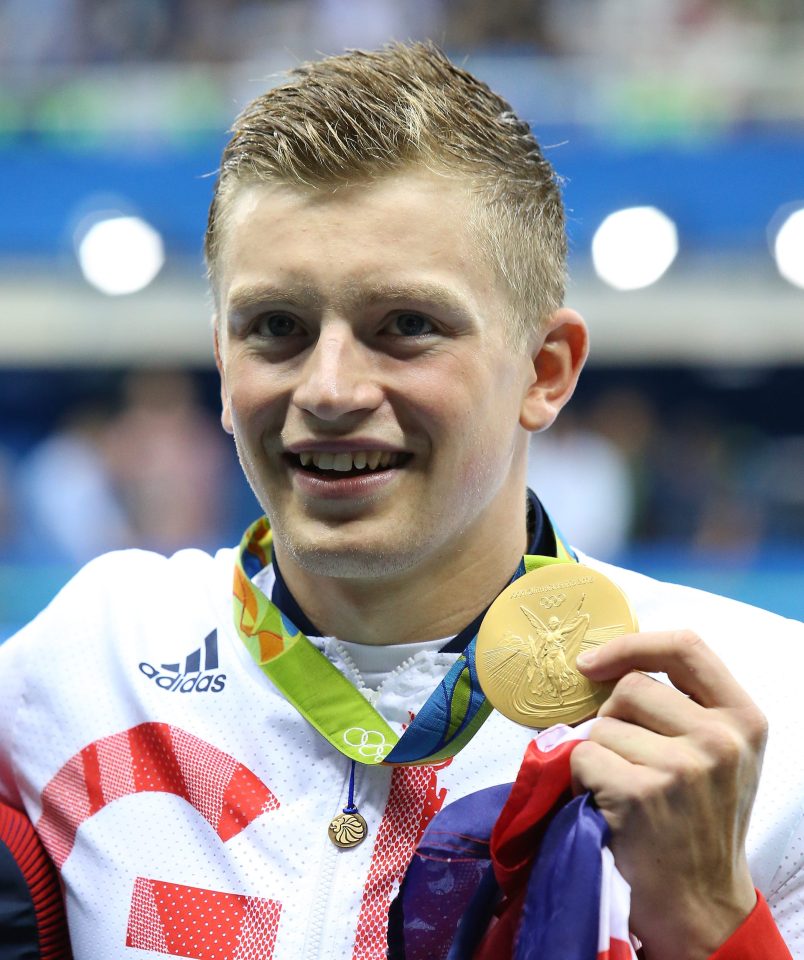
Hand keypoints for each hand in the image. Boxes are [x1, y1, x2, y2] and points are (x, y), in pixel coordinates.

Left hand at [572, 629, 766, 959]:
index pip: (686, 646)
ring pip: (603, 724)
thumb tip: (604, 664)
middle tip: (629, 759)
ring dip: (599, 753)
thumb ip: (685, 705)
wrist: (699, 902)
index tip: (595, 662)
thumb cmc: (699, 821)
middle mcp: (720, 739)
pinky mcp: (641, 794)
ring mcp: (682, 768)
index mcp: (743, 719)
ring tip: (626, 789)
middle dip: (613, 717)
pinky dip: (582, 777)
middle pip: (631, 687)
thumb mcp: (718, 755)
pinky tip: (608, 805)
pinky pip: (584, 756)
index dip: (633, 645)